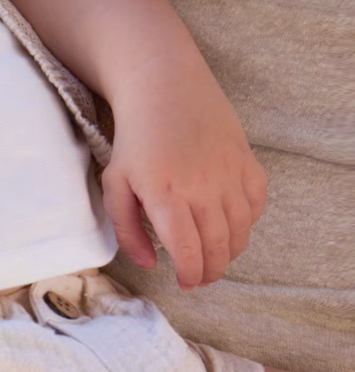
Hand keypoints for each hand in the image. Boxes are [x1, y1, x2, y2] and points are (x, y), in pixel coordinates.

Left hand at [102, 61, 267, 289]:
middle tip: (201, 278)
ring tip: (215, 257)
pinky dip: (248, 223)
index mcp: (164, 194)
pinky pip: (257, 204)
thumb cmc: (135, 140)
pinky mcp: (247, 161)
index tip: (186, 283)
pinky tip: (231, 226)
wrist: (165, 88)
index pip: (188, 250)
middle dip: (211, 272)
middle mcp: (201, 186)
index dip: (191, 274)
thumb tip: (150, 263)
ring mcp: (229, 173)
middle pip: (218, 247)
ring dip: (230, 253)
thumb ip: (126, 228)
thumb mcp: (115, 183)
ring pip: (241, 231)